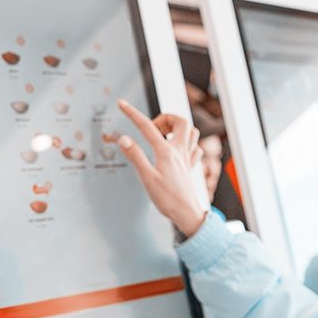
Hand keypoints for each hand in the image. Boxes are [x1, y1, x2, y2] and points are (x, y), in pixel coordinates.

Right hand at [116, 99, 206, 236]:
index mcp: (166, 152)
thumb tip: (123, 138)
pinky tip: (177, 149)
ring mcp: (187, 158)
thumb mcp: (147, 177)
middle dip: (166, 117)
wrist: (187, 213)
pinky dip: (187, 143)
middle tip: (153, 127)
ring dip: (178, 128)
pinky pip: (195, 147)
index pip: (147, 127)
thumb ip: (135, 156)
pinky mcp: (190, 166)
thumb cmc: (168, 199)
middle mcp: (180, 151)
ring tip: (164, 135)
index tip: (122, 104)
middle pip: (181, 121)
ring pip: (191, 132)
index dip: (132, 113)